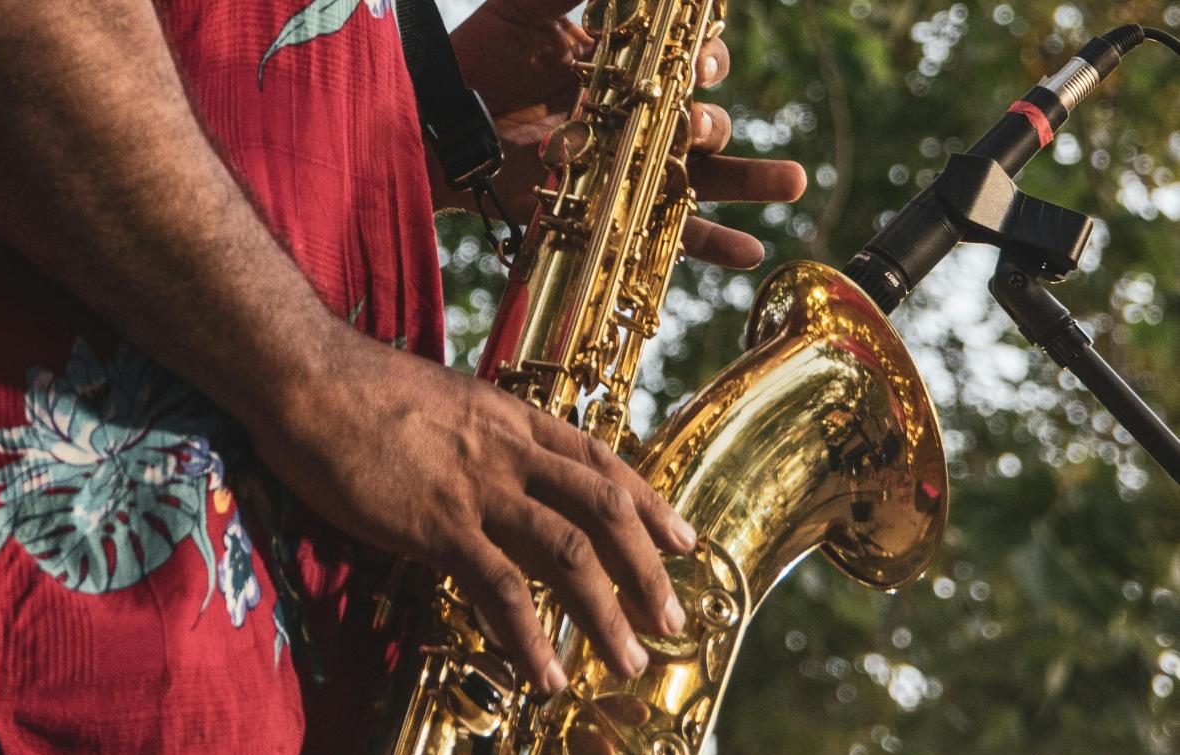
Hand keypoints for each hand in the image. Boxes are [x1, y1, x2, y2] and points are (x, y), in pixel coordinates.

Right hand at [250, 325, 697, 692]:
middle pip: (606, 509)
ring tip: (629, 661)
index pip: (602, 463)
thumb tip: (494, 473)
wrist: (308, 378)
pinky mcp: (437, 525)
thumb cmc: (359, 391)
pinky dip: (529, 638)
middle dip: (648, 569)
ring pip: (569, 553)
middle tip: (674, 620)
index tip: (683, 541)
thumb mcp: (443, 404)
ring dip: (607, 614)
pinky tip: (545, 675)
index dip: (651, 504)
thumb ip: (479, 439)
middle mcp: (511, 452)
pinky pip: (499, 590)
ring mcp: (478, 489)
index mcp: (514, 420)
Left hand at [441, 0, 806, 266]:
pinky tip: (749, 252)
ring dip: (752, 179)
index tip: (701, 62)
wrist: (441, 130)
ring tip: (790, 182)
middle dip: (718, 122)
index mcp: (630, 67)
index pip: (692, 61)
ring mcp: (629, 170)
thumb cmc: (480, 60)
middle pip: (706, 120)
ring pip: (707, 177)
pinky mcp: (614, 215)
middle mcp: (638, 118)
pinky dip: (713, 245)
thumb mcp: (531, 5)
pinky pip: (673, 235)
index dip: (709, 58)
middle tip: (695, 127)